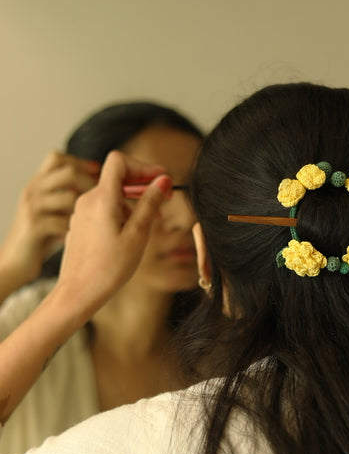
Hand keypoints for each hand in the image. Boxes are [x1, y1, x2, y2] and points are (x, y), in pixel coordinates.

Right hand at [0, 152, 99, 292]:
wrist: (13, 263)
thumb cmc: (40, 239)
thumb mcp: (52, 211)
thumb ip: (67, 198)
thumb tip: (99, 188)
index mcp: (38, 184)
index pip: (57, 157)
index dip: (81, 163)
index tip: (99, 175)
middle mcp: (33, 190)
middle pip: (67, 171)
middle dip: (91, 184)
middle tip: (104, 200)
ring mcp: (32, 207)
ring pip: (69, 197)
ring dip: (87, 211)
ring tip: (95, 223)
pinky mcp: (33, 227)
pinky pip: (63, 222)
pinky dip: (76, 231)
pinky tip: (80, 239)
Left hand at [56, 150, 170, 320]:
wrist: (78, 292)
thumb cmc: (109, 268)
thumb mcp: (138, 235)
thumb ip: (149, 204)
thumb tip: (162, 181)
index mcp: (102, 198)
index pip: (119, 161)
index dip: (143, 166)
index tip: (161, 179)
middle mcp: (87, 200)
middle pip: (116, 178)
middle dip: (142, 185)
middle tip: (164, 200)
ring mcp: (80, 213)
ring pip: (110, 195)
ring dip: (131, 202)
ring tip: (148, 223)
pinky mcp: (79, 225)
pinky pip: (101, 210)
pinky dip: (118, 213)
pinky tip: (128, 234)